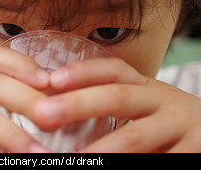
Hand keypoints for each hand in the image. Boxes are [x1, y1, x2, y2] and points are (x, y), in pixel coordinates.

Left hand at [32, 58, 200, 151]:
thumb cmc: (165, 121)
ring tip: (72, 157)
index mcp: (146, 86)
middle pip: (117, 96)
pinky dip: (128, 167)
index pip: (114, 71)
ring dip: (100, 149)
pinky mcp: (195, 151)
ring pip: (134, 137)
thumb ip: (116, 104)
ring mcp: (180, 126)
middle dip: (79, 103)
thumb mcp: (145, 105)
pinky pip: (159, 160)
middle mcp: (162, 100)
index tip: (53, 79)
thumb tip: (63, 109)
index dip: (83, 71)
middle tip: (44, 114)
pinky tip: (105, 168)